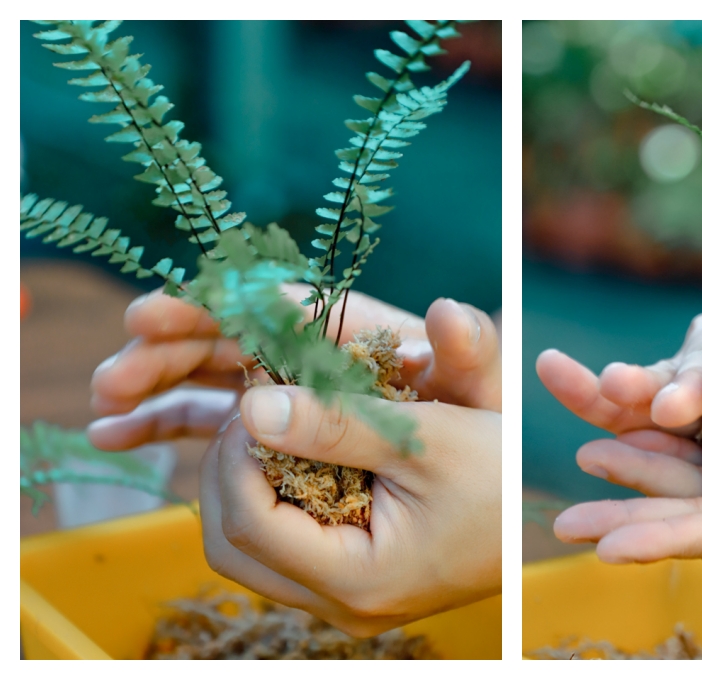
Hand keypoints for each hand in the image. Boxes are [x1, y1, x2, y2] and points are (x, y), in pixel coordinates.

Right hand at [88, 289, 499, 449]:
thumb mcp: (479, 394)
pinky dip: (168, 423)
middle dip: (173, 346)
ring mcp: (292, 390)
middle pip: (233, 336)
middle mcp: (316, 353)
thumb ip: (470, 353)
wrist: (482, 475)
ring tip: (105, 403)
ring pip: (213, 374)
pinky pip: (216, 420)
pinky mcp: (279, 426)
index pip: (281, 309)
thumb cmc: (483, 426)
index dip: (218, 305)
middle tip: (120, 363)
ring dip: (157, 384)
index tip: (157, 311)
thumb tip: (450, 310)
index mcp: (360, 331)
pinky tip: (119, 435)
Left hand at [199, 387, 500, 636]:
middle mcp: (342, 605)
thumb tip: (253, 407)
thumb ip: (336, 422)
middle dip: (228, 474)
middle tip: (255, 413)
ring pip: (251, 553)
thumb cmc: (500, 477)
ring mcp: (345, 600)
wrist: (541, 513)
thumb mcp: (424, 439)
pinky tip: (301, 455)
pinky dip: (276, 499)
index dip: (235, 456)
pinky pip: (284, 549)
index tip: (254, 399)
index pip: (249, 525)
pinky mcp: (353, 583)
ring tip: (277, 428)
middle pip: (232, 550)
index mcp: (357, 580)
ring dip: (248, 486)